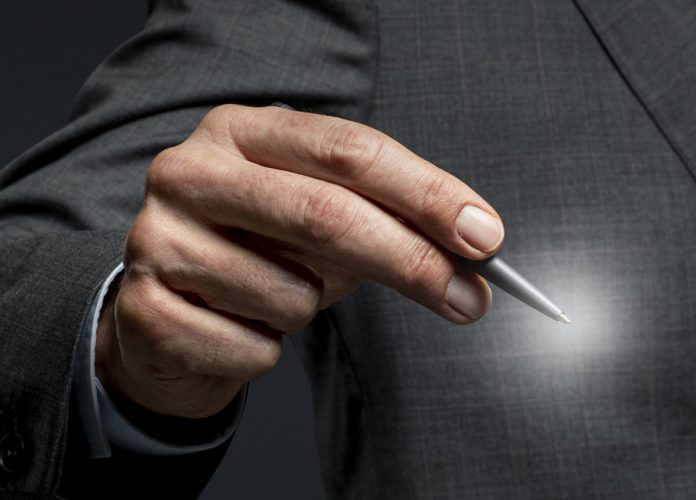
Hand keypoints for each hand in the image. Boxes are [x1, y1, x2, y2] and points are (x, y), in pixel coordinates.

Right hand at [97, 104, 502, 417]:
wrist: (166, 316)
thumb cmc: (266, 254)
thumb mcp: (328, 221)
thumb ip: (396, 224)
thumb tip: (477, 254)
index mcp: (242, 130)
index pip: (351, 151)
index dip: (427, 195)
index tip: (487, 238)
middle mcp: (189, 171)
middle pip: (326, 215)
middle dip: (412, 263)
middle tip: (470, 300)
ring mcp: (156, 238)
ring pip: (292, 294)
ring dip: (313, 312)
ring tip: (280, 300)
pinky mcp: (143, 309)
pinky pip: (253, 348)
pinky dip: (268, 351)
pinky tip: (239, 330)